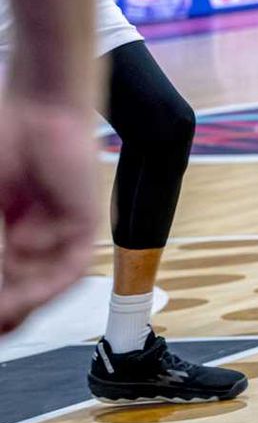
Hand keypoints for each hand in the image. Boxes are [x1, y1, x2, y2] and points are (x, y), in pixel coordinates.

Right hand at [0, 100, 100, 332]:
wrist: (36, 111)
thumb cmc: (6, 148)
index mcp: (8, 238)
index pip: (4, 287)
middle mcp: (35, 242)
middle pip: (23, 295)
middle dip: (7, 312)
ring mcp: (59, 235)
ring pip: (44, 286)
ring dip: (23, 299)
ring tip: (4, 307)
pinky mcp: (84, 225)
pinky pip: (71, 265)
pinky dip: (49, 278)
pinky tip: (28, 277)